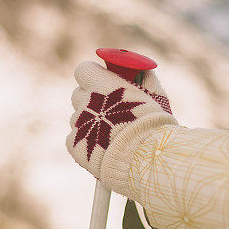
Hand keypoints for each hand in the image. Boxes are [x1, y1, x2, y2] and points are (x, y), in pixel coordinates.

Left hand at [66, 60, 176, 185]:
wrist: (144, 160)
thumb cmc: (152, 126)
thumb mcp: (155, 96)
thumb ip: (145, 77)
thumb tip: (141, 67)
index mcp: (102, 85)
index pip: (83, 70)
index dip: (93, 76)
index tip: (103, 82)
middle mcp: (84, 102)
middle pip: (78, 94)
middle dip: (91, 100)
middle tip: (109, 112)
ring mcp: (77, 124)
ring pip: (78, 118)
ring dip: (90, 123)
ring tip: (111, 136)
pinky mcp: (73, 144)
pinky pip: (75, 138)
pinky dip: (87, 142)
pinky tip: (104, 149)